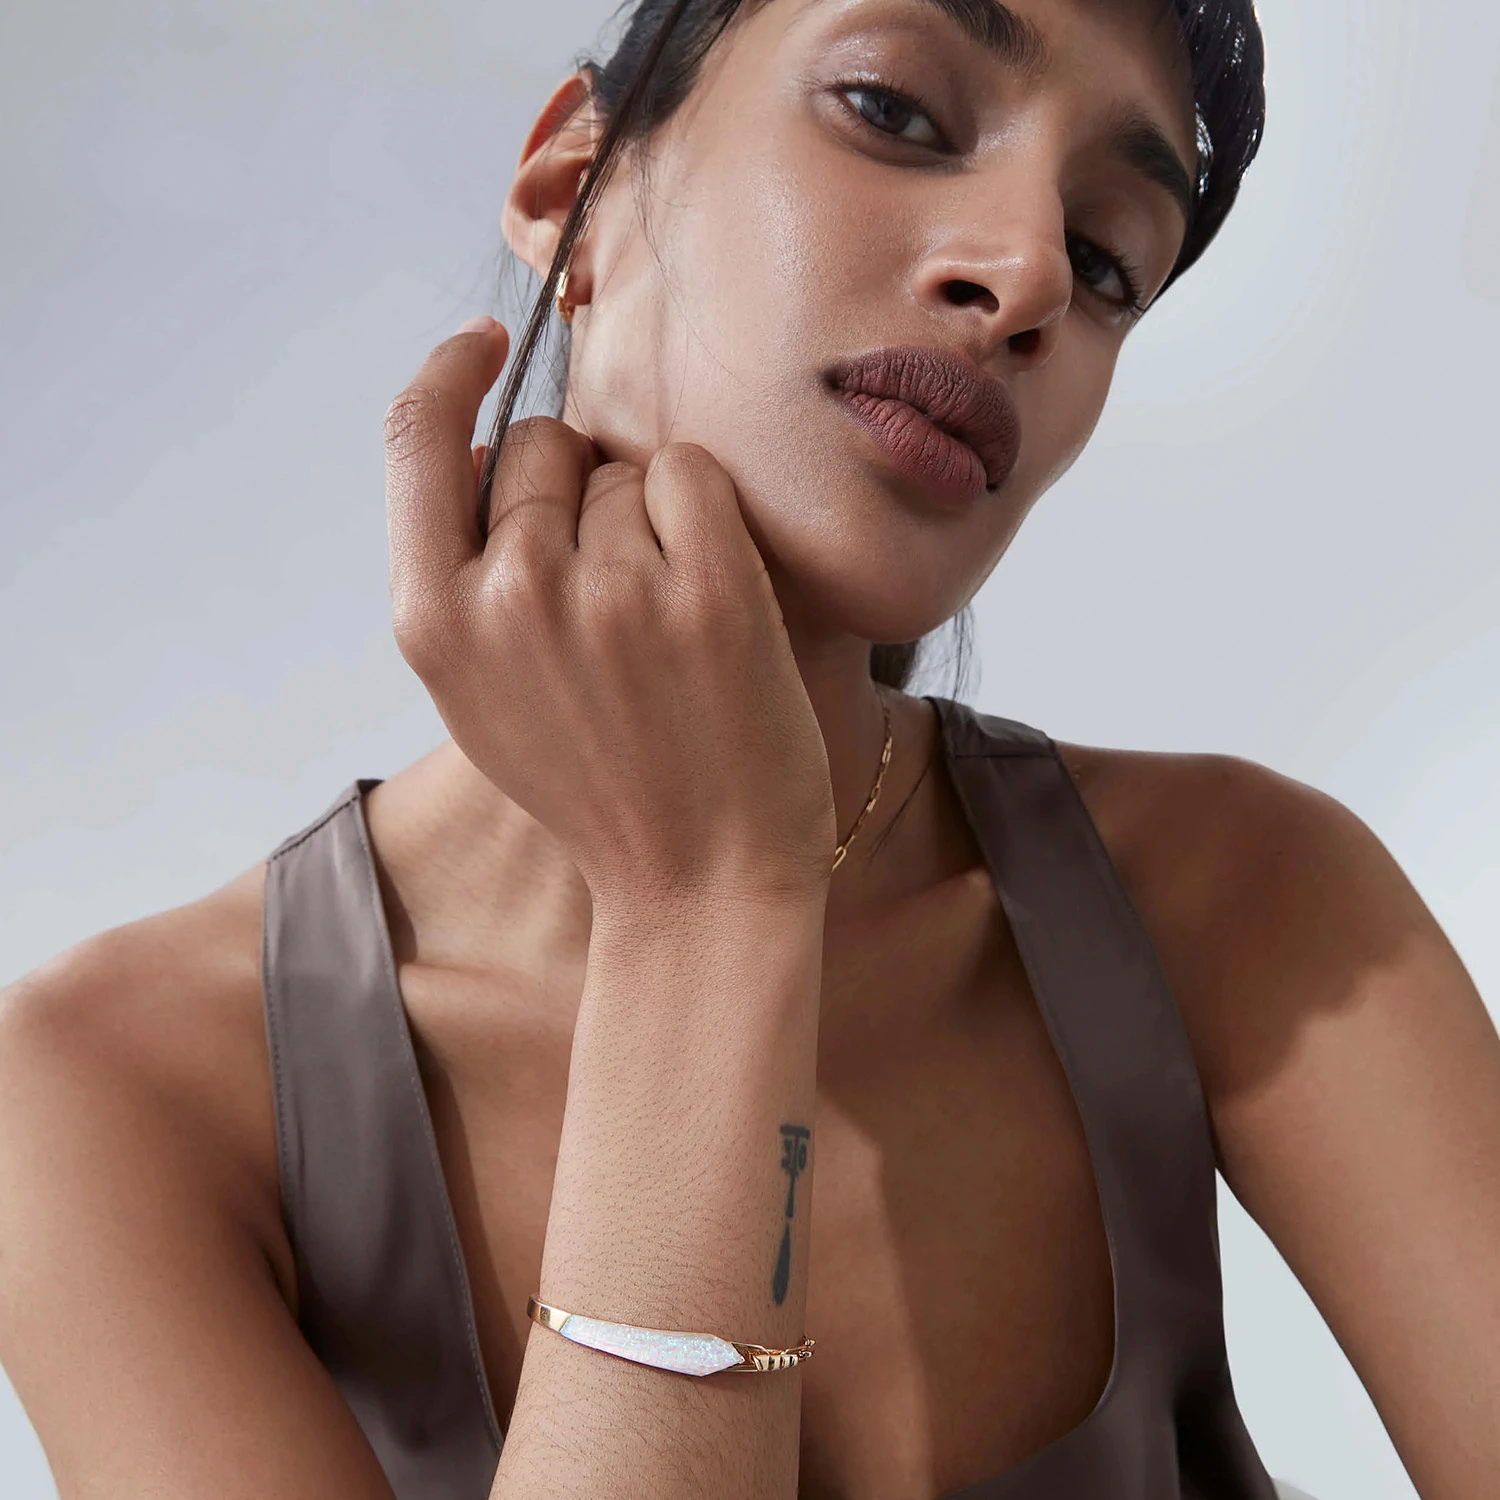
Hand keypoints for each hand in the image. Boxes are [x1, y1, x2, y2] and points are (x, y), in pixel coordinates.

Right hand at [382, 318, 836, 905]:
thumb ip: (461, 576)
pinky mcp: (708, 590)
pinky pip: (692, 474)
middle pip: (543, 445)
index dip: (447, 374)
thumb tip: (488, 444)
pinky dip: (705, 517)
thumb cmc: (598, 784)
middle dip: (579, 489)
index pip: (414, 438)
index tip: (481, 343)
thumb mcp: (480, 695)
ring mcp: (611, 591)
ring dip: (647, 521)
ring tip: (663, 630)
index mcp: (433, 621)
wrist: (699, 883)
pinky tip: (710, 597)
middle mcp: (512, 594)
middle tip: (616, 596)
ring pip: (623, 468)